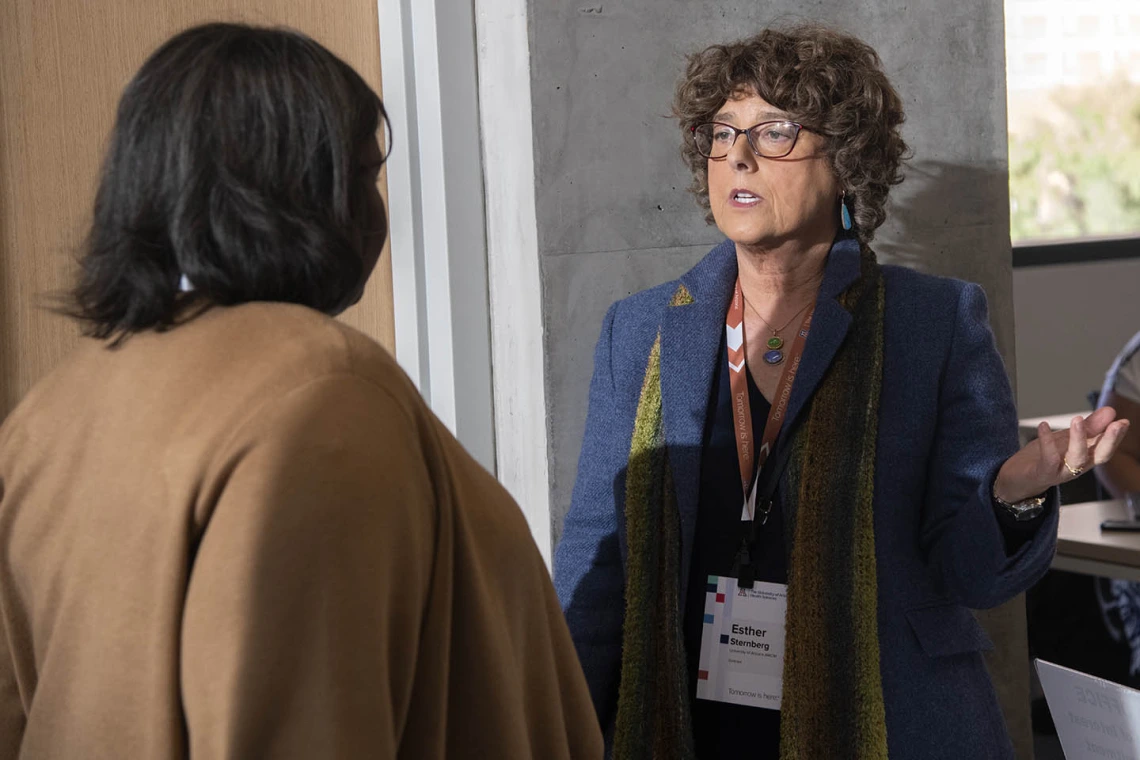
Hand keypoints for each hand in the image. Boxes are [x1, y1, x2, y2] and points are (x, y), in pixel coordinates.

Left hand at [994, 406, 1130, 502]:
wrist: (1016, 479)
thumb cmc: (1042, 459)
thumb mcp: (1066, 439)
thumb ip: (1087, 427)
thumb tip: (1110, 411)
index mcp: (1085, 458)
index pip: (1105, 448)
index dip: (1116, 436)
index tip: (1124, 421)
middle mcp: (1077, 467)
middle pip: (1099, 456)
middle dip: (1109, 440)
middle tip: (1117, 423)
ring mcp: (1061, 472)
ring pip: (1076, 459)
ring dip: (1079, 439)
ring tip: (1078, 419)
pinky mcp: (1043, 473)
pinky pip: (1048, 459)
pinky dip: (1047, 441)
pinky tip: (1044, 426)